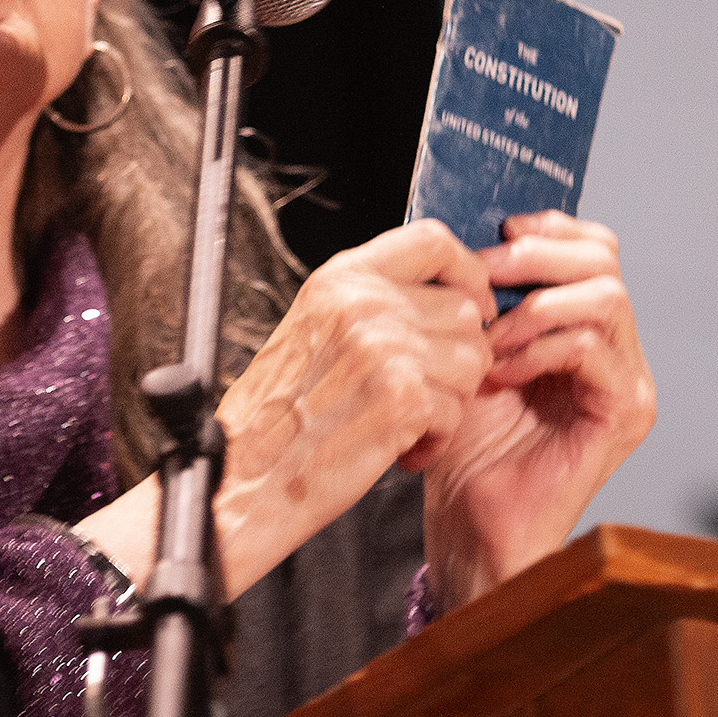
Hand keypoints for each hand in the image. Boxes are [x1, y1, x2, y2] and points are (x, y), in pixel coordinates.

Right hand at [208, 218, 496, 595]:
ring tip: (409, 423)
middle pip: (465, 310)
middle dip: (460, 357)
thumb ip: (374, 300)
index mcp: (342, 278)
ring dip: (452, 401)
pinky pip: (458, 412)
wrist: (244, 475)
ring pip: (473, 361)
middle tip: (426, 390)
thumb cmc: (277, 414)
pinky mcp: (401, 398)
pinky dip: (438, 439)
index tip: (471, 305)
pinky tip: (402, 448)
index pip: (434, 242)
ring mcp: (384, 348)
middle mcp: (363, 303)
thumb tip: (445, 294)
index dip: (468, 273)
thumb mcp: (316, 326)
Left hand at [412, 212, 654, 608]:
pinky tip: (499, 372)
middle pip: (605, 260)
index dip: (549, 226)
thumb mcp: (464, 348)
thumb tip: (468, 228)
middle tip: (484, 277)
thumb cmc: (459, 441)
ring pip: (605, 296)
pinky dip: (538, 349)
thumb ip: (481, 293)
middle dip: (538, 256)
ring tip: (488, 338)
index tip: (497, 230)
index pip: (592, 247)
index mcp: (582, 326)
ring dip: (534, 306)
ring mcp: (627, 380)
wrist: (466, 520)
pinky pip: (590, 347)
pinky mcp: (625, 411)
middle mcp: (616, 349)